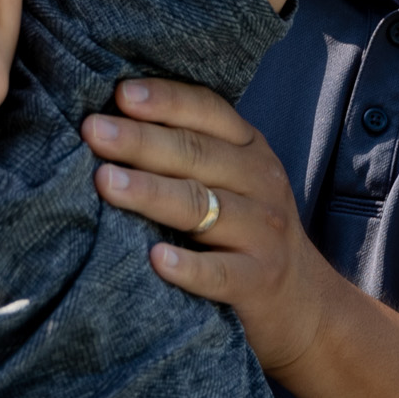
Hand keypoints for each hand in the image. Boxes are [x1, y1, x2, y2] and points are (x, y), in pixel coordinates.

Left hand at [83, 78, 342, 377]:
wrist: (304, 303)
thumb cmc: (245, 231)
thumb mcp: (232, 180)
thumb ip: (188, 151)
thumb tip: (109, 121)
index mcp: (249, 149)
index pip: (208, 111)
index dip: (166, 100)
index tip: (121, 94)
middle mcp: (261, 182)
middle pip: (196, 154)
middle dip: (141, 140)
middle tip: (94, 131)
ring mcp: (263, 232)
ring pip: (202, 206)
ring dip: (151, 192)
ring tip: (106, 182)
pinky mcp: (259, 281)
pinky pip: (221, 272)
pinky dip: (189, 267)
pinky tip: (156, 259)